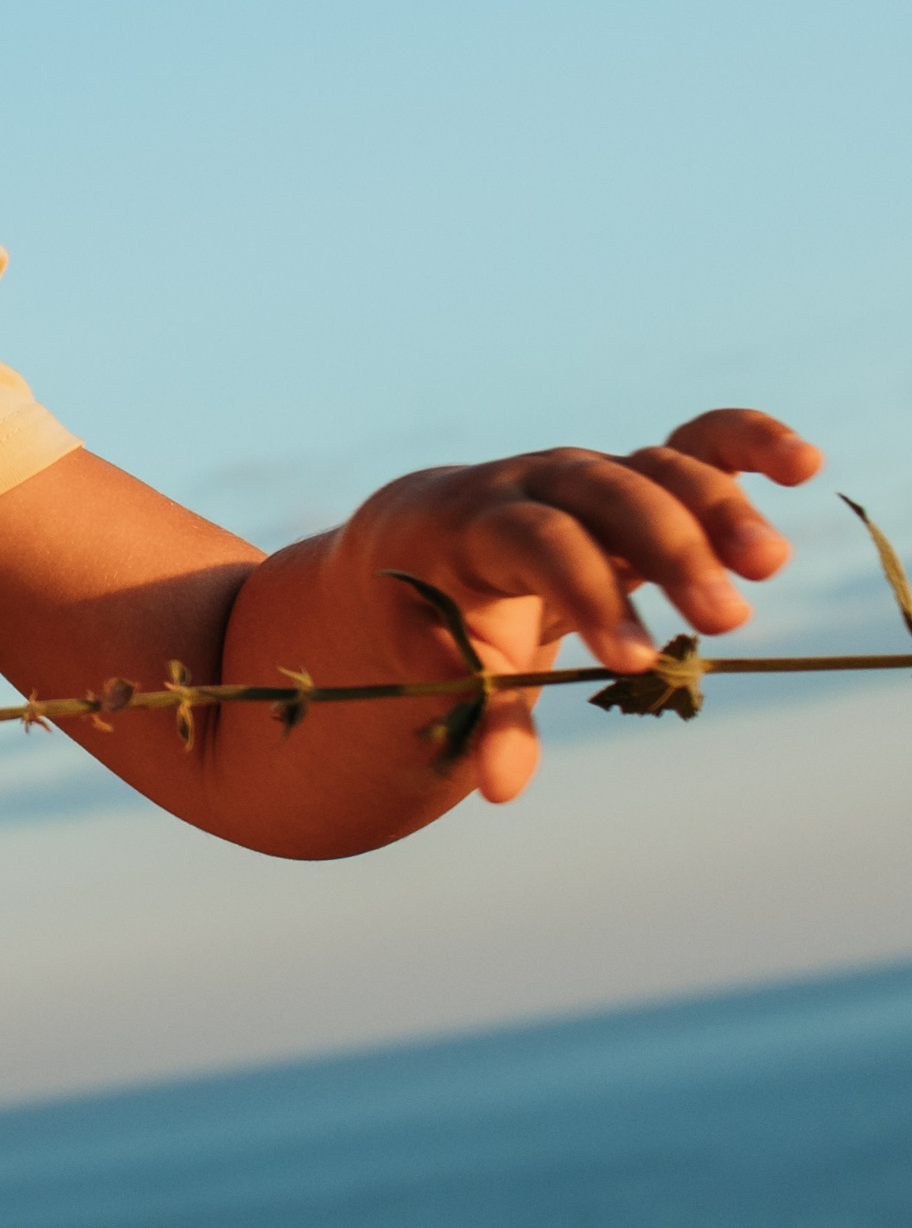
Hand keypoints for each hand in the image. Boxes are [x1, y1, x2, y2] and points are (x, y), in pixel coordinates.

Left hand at [334, 407, 820, 801]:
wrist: (423, 531)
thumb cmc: (432, 605)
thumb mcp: (435, 656)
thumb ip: (478, 714)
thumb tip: (502, 787)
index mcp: (475, 524)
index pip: (541, 543)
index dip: (590, 593)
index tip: (636, 660)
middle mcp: (537, 481)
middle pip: (610, 496)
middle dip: (672, 551)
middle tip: (726, 619)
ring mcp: (591, 468)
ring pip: (661, 468)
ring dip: (720, 510)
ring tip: (768, 567)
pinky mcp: (637, 468)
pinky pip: (698, 442)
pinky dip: (750, 440)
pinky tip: (803, 466)